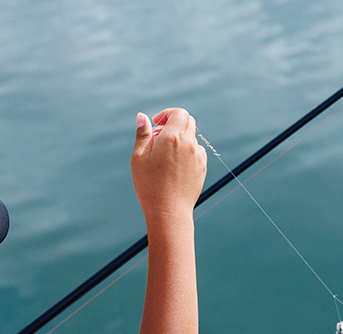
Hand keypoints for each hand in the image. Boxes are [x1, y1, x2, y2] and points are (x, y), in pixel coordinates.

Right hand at [130, 109, 206, 227]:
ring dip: (180, 139)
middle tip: (159, 138)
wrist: (169, 212)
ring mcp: (198, 156)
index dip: (167, 114)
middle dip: (174, 124)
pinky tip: (174, 167)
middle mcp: (189, 144)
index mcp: (172, 138)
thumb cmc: (150, 186)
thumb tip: (142, 117)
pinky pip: (196, 152)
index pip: (178, 113)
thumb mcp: (139, 158)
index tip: (157, 124)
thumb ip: (143, 135)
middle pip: (188, 121)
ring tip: (165, 157)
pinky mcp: (202, 167)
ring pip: (192, 138)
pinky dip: (187, 152)